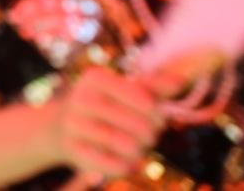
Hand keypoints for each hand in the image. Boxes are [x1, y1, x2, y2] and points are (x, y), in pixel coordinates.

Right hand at [42, 66, 164, 183]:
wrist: (61, 127)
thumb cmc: (105, 106)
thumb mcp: (125, 91)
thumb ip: (154, 87)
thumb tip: (181, 80)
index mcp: (97, 78)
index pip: (147, 102)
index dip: (158, 114)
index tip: (153, 115)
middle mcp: (82, 98)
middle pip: (142, 127)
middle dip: (150, 136)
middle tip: (145, 135)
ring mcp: (74, 124)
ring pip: (129, 147)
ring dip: (139, 151)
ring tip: (135, 146)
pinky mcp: (72, 149)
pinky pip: (115, 165)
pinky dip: (127, 166)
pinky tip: (124, 160)